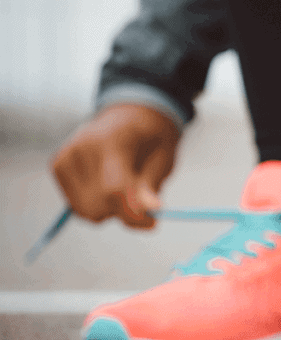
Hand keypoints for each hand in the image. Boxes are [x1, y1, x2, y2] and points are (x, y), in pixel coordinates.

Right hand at [50, 103, 180, 228]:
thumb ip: (151, 185)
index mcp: (112, 139)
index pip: (114, 188)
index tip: (152, 223)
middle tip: (142, 198)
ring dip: (110, 209)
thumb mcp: (163, 158)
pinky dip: (96, 204)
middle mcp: (81, 146)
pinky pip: (78, 206)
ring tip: (124, 184)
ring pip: (86, 210)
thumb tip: (150, 212)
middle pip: (98, 204)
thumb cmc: (151, 138)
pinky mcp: (57, 165)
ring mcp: (65, 156)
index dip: (132, 213)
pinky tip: (107, 183)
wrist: (130, 115)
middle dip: (124, 211)